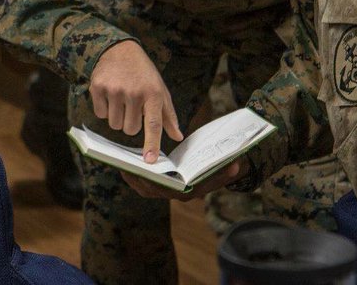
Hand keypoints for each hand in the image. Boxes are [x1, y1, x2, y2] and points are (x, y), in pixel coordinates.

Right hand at [89, 40, 182, 162]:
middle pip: (130, 129)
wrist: (120, 50)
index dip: (151, 144)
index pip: (153, 124)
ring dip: (117, 117)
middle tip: (133, 106)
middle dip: (131, 123)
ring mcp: (115, 89)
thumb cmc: (144, 75)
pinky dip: (105, 109)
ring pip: (114, 125)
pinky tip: (110, 94)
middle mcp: (134, 92)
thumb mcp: (160, 91)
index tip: (150, 161)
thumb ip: (168, 116)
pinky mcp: (98, 87)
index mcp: (153, 94)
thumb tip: (178, 137)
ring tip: (122, 99)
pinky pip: (100, 114)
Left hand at [121, 159, 243, 201]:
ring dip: (133, 178)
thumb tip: (235, 165)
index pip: (167, 191)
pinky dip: (135, 176)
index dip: (153, 184)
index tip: (143, 174)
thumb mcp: (225, 171)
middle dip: (137, 180)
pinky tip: (128, 162)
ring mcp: (167, 191)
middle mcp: (175, 195)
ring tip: (122, 163)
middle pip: (151, 190)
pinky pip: (144, 184)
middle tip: (124, 167)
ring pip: (145, 189)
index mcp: (187, 193)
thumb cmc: (218, 171)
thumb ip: (228, 170)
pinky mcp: (161, 186)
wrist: (217, 174)